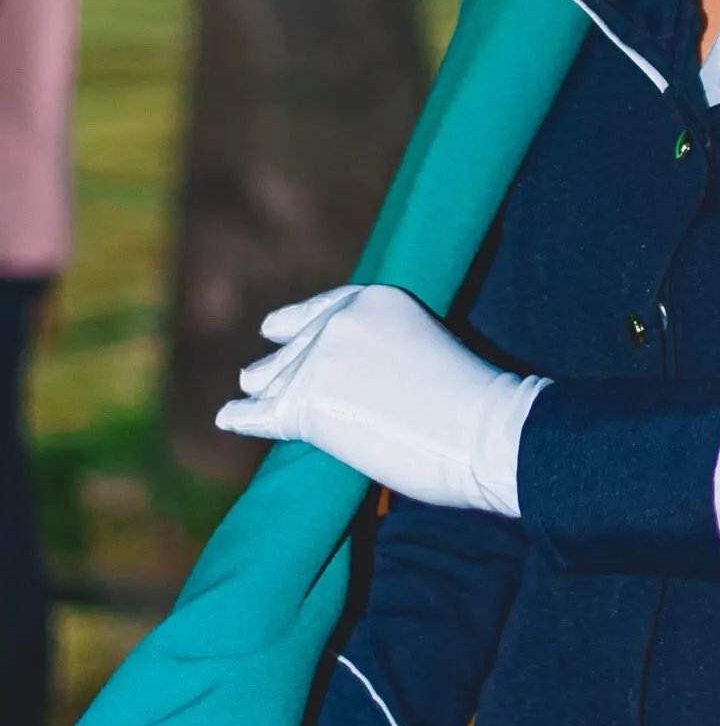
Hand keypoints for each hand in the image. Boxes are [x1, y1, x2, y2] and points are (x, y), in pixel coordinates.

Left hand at [215, 285, 547, 516]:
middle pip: (298, 346)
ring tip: (245, 392)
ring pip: (279, 380)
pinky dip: (243, 417)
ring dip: (263, 389)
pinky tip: (229, 418)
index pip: (326, 310)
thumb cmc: (472, 402)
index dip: (297, 322)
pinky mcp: (309, 404)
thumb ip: (381, 353)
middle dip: (278, 362)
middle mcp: (342, 320)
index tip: (274, 327)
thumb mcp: (422, 347)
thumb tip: (346, 386)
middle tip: (254, 372)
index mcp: (376, 297)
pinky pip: (264, 413)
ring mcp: (321, 360)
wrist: (485, 428)